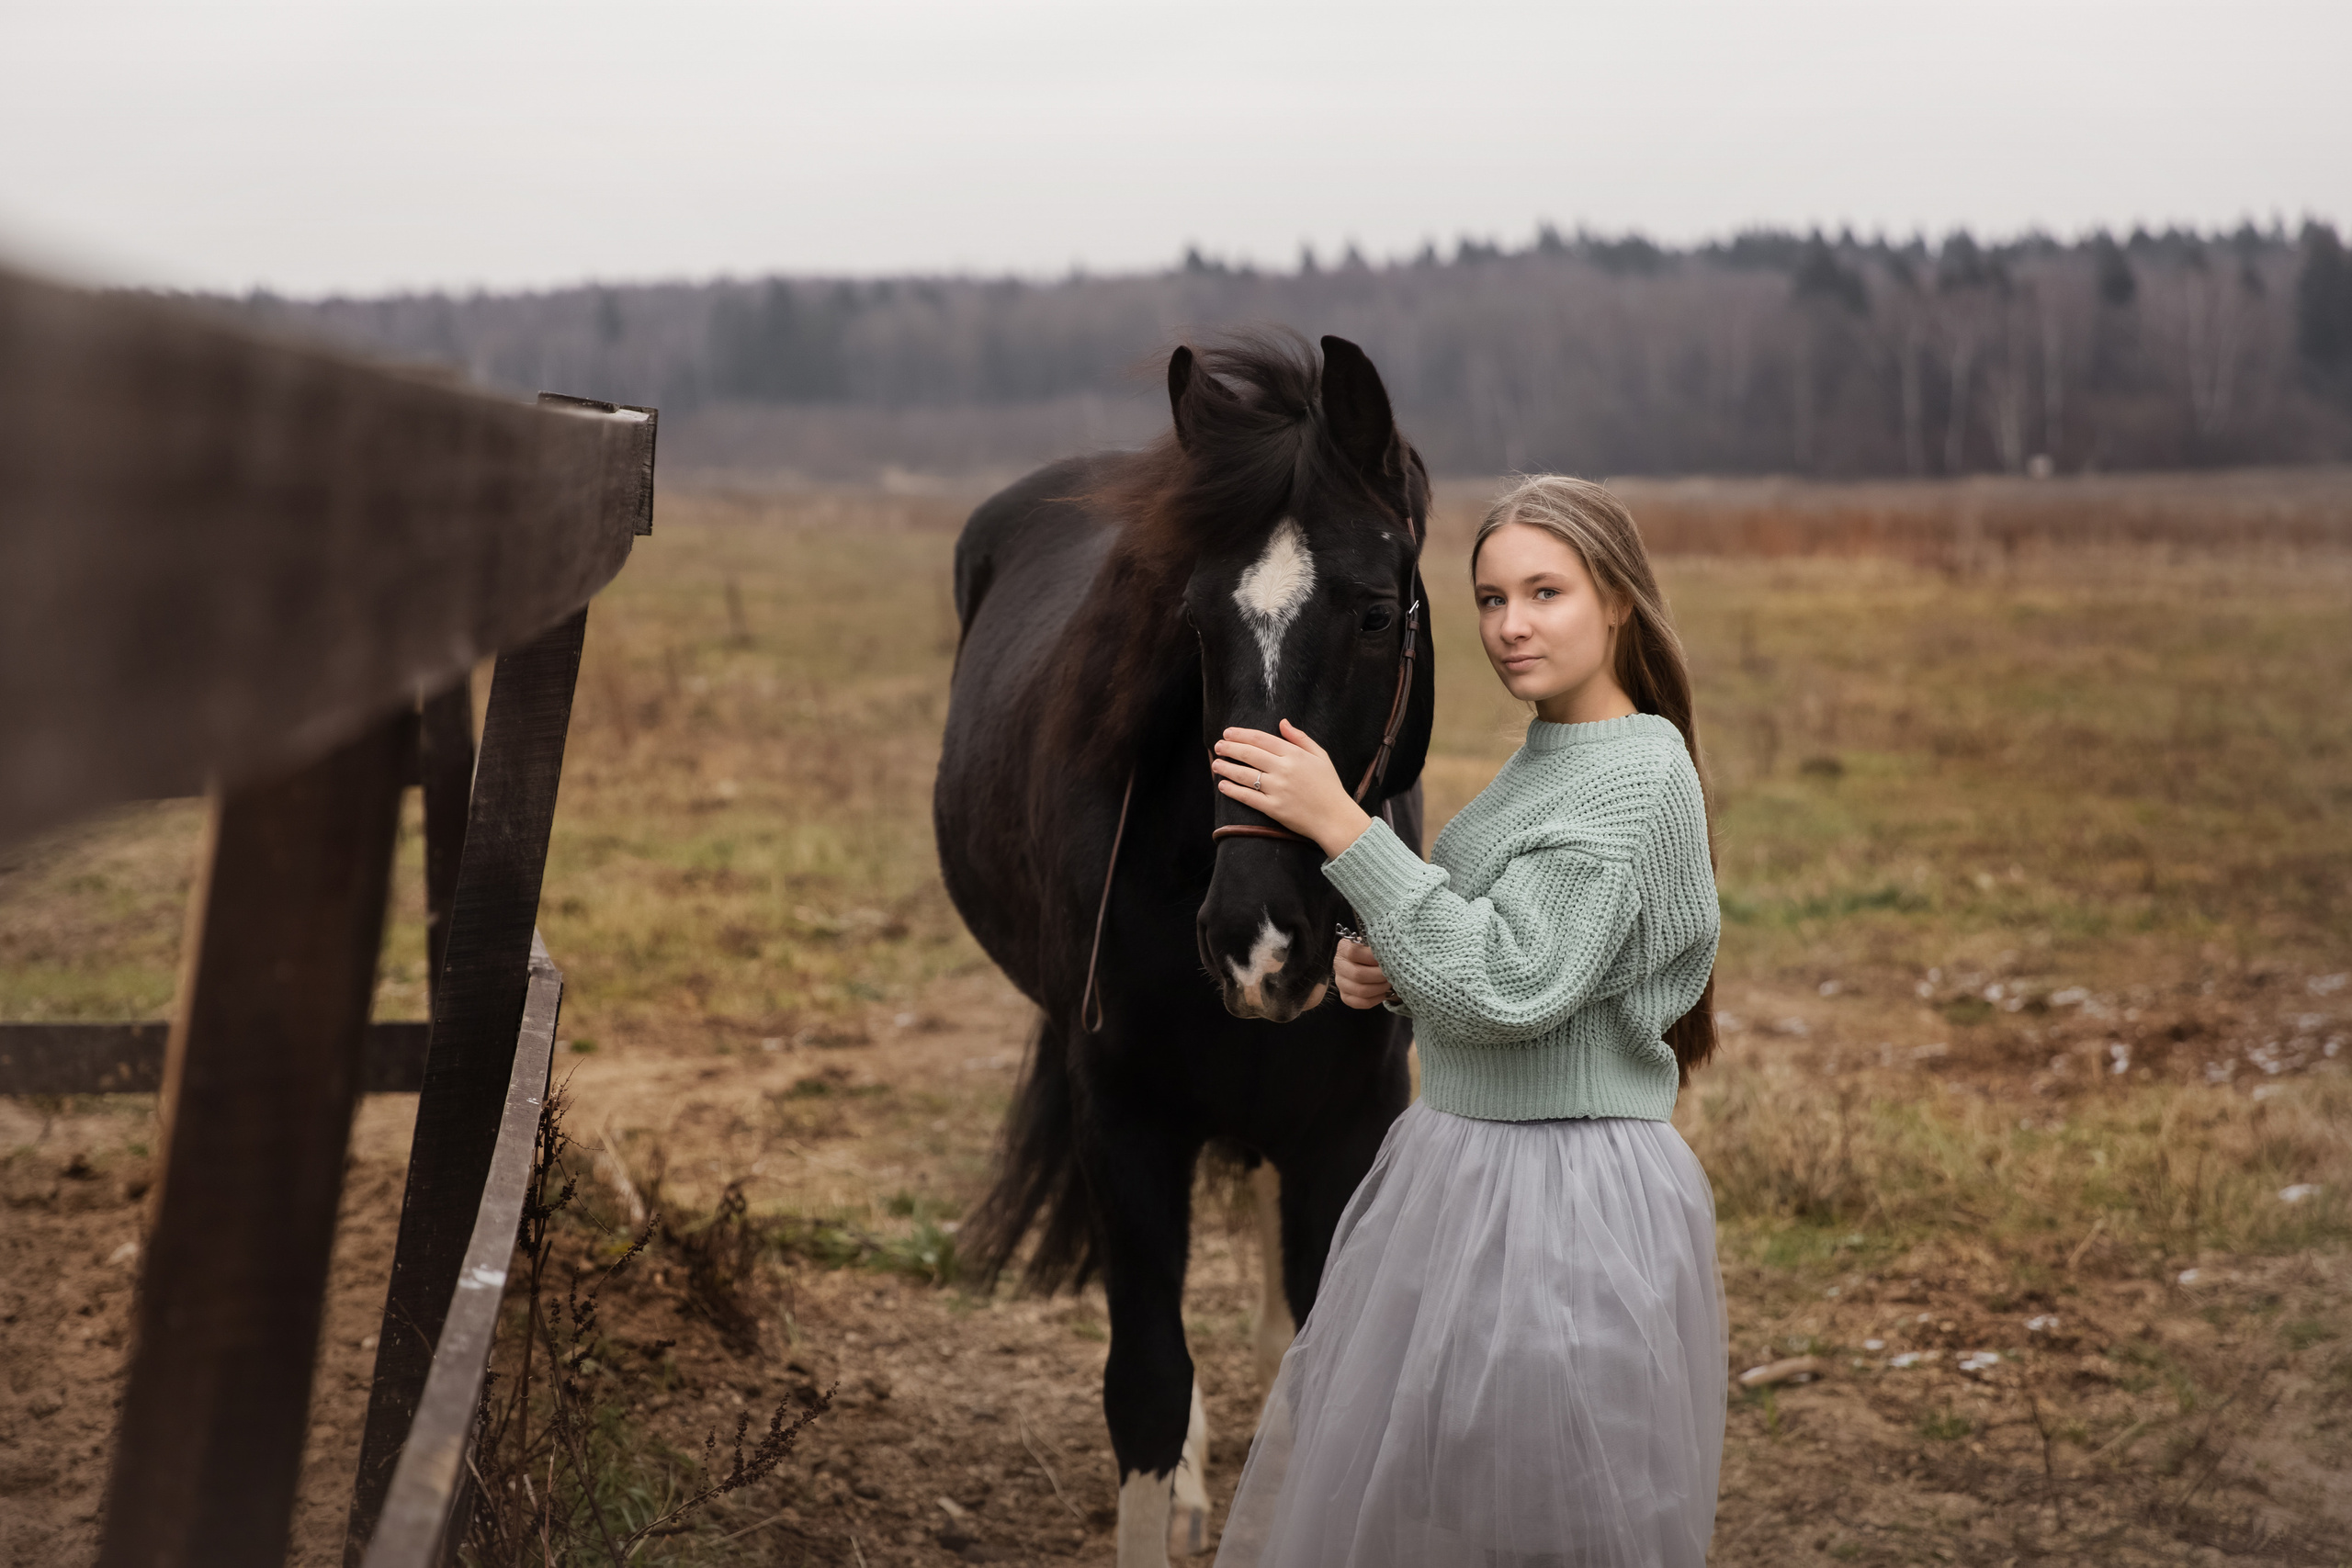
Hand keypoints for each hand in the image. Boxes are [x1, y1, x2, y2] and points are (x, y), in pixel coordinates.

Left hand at [1210, 720, 1373, 858]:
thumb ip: (1300, 738)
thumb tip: (1282, 722)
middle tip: (1218, 746)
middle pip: (1249, 754)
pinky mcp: (1274, 808)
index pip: (1261, 739)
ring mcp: (1278, 789)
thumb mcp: (1320, 756)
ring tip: (1216, 763)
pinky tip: (1223, 785)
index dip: (1241, 734)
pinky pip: (1248, 797)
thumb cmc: (1329, 786)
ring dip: (1226, 768)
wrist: (1335, 818)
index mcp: (1295, 754)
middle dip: (1229, 748)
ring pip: (1244, 775)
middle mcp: (1284, 770)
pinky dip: (1233, 790)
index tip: (1228, 733)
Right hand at [1333, 937, 1394, 1009]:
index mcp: (1344, 948)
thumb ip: (1378, 946)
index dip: (1373, 957)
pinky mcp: (1345, 996)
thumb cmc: (1371, 951)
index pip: (1354, 953)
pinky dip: (1376, 999)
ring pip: (1361, 991)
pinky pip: (1362, 1003)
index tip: (1387, 958)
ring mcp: (1340, 982)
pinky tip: (1383, 992)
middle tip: (1392, 973)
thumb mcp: (1372, 943)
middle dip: (1380, 975)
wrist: (1365, 961)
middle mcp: (1339, 965)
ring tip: (1390, 982)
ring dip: (1380, 988)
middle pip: (1358, 975)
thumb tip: (1389, 955)